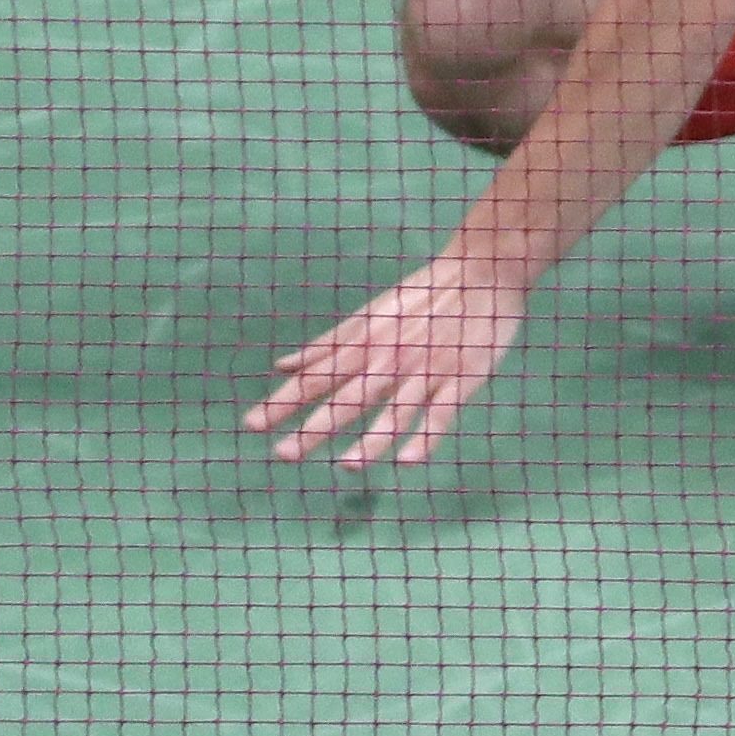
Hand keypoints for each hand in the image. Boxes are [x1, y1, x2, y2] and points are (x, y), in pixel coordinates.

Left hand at [245, 250, 532, 469]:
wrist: (482, 269)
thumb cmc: (421, 296)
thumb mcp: (367, 315)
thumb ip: (326, 346)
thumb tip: (280, 365)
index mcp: (364, 343)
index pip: (317, 377)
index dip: (284, 401)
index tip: (252, 426)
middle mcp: (389, 358)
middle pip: (348, 397)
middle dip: (315, 427)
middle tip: (283, 455)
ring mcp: (426, 370)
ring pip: (394, 410)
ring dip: (371, 439)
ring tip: (346, 466)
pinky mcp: (462, 378)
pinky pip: (442, 414)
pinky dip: (426, 437)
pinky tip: (409, 461)